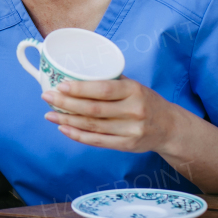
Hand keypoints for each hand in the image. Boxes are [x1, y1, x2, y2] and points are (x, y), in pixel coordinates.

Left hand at [42, 77, 178, 153]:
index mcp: (134, 91)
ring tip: (49, 114)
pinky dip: (77, 135)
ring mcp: (130, 130)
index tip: (60, 85)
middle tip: (47, 97)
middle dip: (66, 103)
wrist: (170, 127)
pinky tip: (63, 128)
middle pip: (93, 109)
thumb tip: (76, 72)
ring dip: (67, 120)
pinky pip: (97, 141)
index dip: (80, 89)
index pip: (103, 89)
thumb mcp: (135, 86)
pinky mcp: (126, 145)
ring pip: (92, 126)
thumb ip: (110, 80)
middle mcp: (133, 110)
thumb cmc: (146, 101)